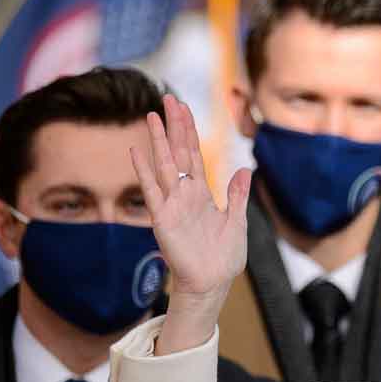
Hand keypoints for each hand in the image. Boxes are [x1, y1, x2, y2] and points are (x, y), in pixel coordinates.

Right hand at [131, 94, 250, 352]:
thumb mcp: (237, 221)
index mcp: (202, 193)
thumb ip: (237, 195)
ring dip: (158, 141)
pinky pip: (152, 191)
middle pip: (178, 152)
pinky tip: (136, 151)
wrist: (212, 283)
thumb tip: (244, 169)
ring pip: (164, 165)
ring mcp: (172, 204)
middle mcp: (185, 194)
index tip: (183, 107)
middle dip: (174, 125)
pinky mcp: (163, 219)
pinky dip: (144, 171)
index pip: (194, 155)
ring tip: (151, 116)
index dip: (189, 131)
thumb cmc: (223, 257)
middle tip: (166, 98)